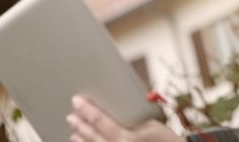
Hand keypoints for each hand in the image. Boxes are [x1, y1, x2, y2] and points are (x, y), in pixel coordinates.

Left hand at [67, 95, 184, 141]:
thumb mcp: (151, 125)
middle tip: (71, 114)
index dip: (87, 110)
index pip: (101, 122)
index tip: (77, 100)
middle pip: (93, 137)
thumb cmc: (167, 141)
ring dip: (82, 139)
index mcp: (128, 139)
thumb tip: (114, 107)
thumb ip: (131, 119)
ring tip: (75, 131)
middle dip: (81, 125)